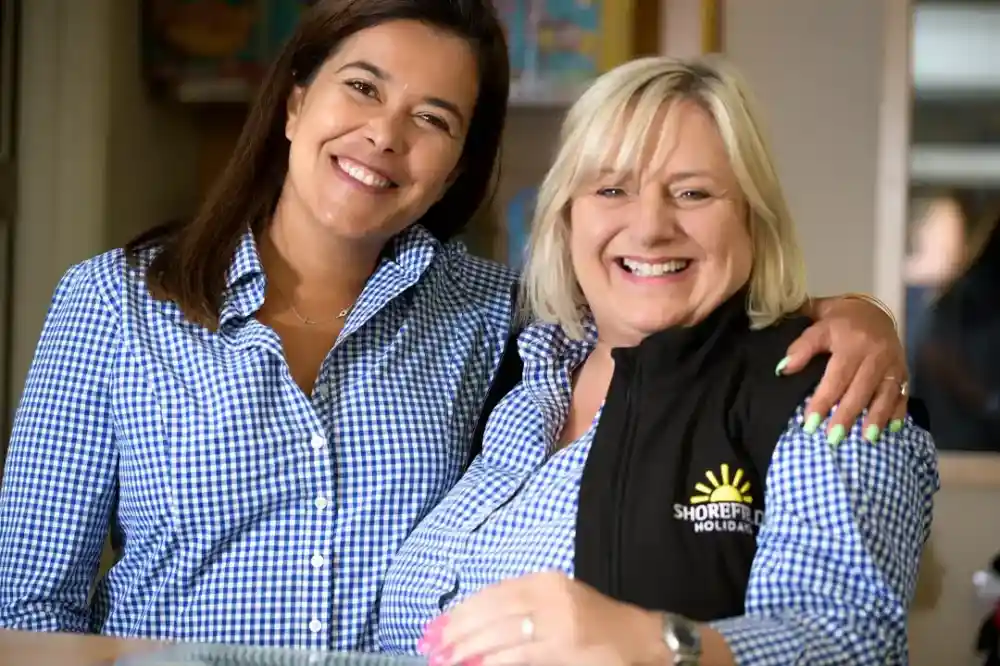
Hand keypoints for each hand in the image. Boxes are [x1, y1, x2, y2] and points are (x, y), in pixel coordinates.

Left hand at [419, 571, 664, 665]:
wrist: (638, 638)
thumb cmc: (594, 621)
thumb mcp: (557, 600)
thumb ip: (520, 607)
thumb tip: (473, 625)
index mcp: (543, 580)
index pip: (491, 594)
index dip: (461, 611)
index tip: (435, 627)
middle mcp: (548, 595)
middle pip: (490, 612)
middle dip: (457, 632)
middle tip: (431, 648)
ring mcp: (556, 621)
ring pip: (499, 634)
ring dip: (467, 649)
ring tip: (445, 661)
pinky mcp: (562, 647)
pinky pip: (518, 655)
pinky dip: (492, 660)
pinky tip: (474, 665)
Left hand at [778, 296, 906, 441]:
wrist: (873, 309)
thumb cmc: (838, 320)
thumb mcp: (817, 323)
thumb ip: (802, 346)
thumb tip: (783, 369)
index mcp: (851, 342)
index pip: (835, 377)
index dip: (822, 401)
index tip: (810, 423)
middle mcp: (874, 353)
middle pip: (860, 389)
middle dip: (846, 416)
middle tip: (833, 439)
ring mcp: (892, 363)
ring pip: (884, 393)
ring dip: (875, 417)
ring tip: (866, 439)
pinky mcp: (904, 370)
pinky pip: (903, 393)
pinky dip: (897, 412)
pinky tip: (892, 429)